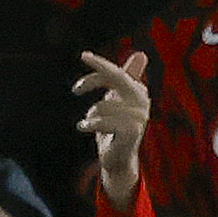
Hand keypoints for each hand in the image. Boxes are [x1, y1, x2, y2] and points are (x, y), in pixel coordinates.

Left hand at [79, 49, 151, 205]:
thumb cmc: (114, 130)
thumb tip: (142, 54)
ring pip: (103, 105)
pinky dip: (89, 124)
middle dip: (94, 79)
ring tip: (89, 124)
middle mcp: (142, 102)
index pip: (117, 72)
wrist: (118, 162)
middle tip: (75, 89)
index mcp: (139, 92)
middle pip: (116, 79)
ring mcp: (139, 117)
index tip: (83, 55)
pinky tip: (83, 127)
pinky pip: (103, 121)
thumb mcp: (117, 101)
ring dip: (90, 115)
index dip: (100, 64)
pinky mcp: (131, 132)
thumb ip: (126, 79)